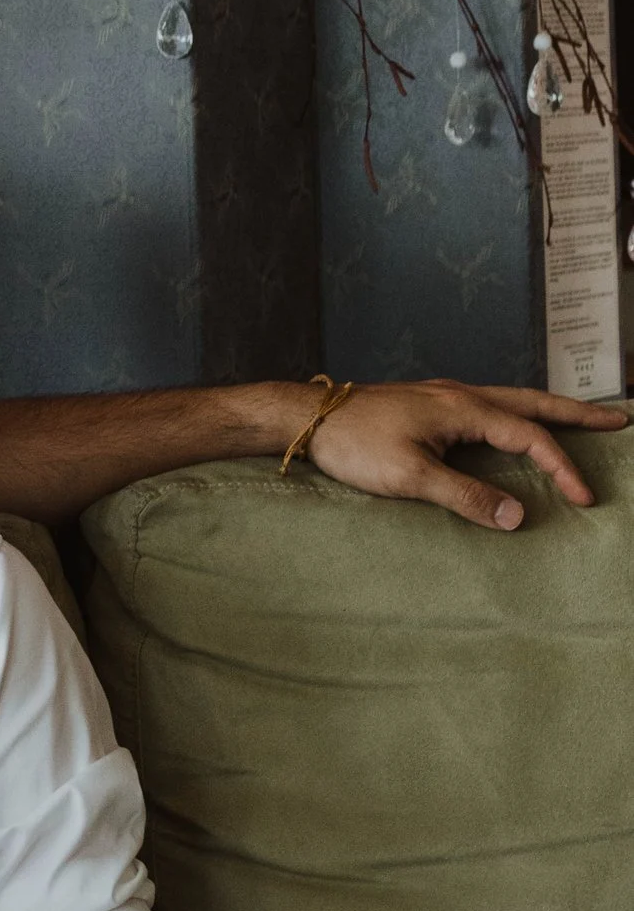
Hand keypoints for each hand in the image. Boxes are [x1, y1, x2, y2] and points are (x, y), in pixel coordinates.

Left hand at [307, 380, 623, 530]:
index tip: (585, 498)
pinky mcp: (430, 405)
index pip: (530, 437)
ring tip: (581, 419)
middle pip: (533, 402)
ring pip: (512, 400)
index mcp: (463, 408)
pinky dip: (518, 414)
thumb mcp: (409, 477)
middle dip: (578, 413)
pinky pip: (490, 406)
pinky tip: (515, 427)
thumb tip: (517, 516)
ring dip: (549, 410)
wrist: (308, 419)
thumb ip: (465, 497)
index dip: (562, 468)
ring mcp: (445, 397)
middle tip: (619, 420)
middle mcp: (461, 395)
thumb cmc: (353, 444)